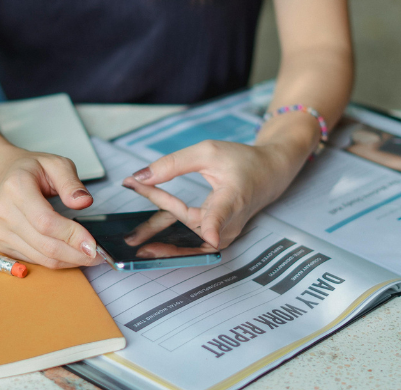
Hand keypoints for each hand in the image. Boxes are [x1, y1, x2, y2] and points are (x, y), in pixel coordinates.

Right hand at [0, 148, 102, 268]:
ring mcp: (0, 231)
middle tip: (98, 255)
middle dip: (75, 254)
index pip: (46, 221)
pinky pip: (34, 260)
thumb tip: (83, 202)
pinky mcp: (2, 244)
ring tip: (88, 256)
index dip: (71, 236)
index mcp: (16, 188)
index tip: (93, 244)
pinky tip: (69, 254)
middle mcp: (3, 212)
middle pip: (45, 245)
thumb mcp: (55, 163)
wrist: (1, 176)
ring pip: (41, 258)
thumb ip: (71, 183)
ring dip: (68, 261)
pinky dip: (55, 261)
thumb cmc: (30, 170)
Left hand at [122, 135, 315, 248]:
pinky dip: (168, 232)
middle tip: (132, 238)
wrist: (268, 175)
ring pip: (186, 236)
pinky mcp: (218, 236)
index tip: (212, 236)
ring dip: (159, 237)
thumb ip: (173, 164)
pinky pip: (189, 235)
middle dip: (159, 230)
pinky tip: (145, 233)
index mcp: (234, 196)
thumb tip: (139, 176)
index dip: (215, 225)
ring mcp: (225, 232)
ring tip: (133, 240)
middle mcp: (231, 220)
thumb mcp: (207, 152)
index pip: (223, 213)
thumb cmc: (241, 161)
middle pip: (190, 228)